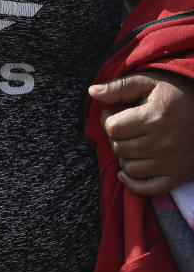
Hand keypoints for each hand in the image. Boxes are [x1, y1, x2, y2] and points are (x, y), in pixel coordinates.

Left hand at [89, 70, 193, 195]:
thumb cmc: (176, 93)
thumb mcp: (149, 82)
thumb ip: (119, 87)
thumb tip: (92, 92)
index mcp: (155, 117)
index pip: (113, 129)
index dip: (106, 120)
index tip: (111, 114)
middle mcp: (164, 142)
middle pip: (118, 149)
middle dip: (115, 138)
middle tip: (124, 129)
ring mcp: (172, 161)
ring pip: (129, 168)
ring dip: (124, 157)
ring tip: (132, 143)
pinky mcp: (178, 175)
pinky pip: (148, 189)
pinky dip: (133, 183)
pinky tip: (128, 170)